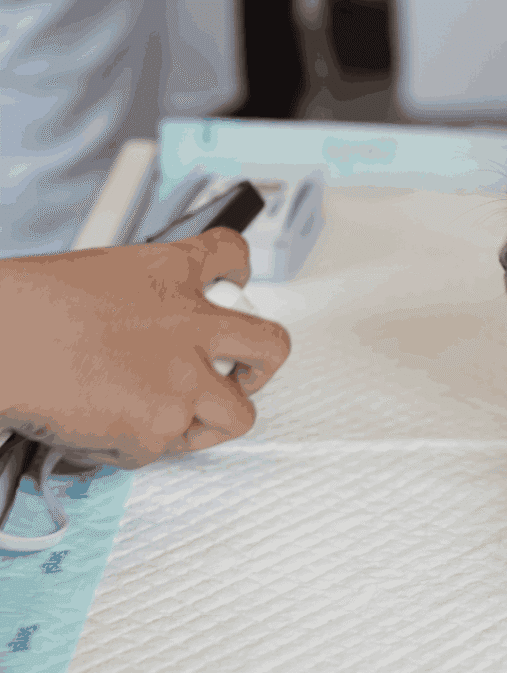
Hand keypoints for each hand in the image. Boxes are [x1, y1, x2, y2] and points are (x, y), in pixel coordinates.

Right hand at [0, 228, 290, 468]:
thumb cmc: (25, 309)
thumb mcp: (97, 276)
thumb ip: (141, 298)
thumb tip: (151, 329)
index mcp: (170, 273)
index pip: (230, 254)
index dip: (238, 271)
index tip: (235, 281)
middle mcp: (192, 324)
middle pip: (270, 345)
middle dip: (263, 366)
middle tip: (244, 374)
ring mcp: (185, 379)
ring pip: (239, 415)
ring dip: (211, 420)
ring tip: (172, 417)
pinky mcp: (161, 427)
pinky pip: (164, 450)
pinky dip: (134, 447)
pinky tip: (102, 428)